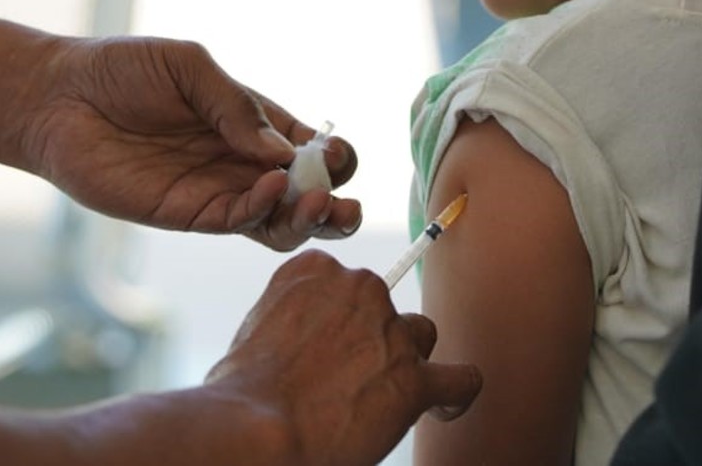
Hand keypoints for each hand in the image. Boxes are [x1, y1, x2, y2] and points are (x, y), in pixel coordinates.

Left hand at [16, 36, 362, 249]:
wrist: (58, 97)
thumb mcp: (188, 67)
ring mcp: (217, 192)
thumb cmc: (123, 71)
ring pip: (279, 222)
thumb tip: (282, 150)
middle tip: (343, 204)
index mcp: (255, 124)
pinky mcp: (185, 213)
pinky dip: (259, 211)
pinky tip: (266, 188)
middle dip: (336, 204)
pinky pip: (235, 223)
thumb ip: (235, 105)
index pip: (312, 152)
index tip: (332, 152)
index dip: (334, 157)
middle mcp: (243, 163)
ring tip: (320, 205)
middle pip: (307, 197)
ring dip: (307, 220)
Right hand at [205, 250, 482, 465]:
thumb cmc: (240, 395)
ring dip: (407, 363)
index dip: (339, 321)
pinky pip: (461, 379)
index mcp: (315, 269)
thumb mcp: (255, 331)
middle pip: (384, 309)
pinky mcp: (414, 379)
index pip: (345, 285)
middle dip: (371, 342)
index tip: (324, 350)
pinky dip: (455, 394)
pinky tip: (441, 407)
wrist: (255, 432)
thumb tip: (306, 345)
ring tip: (380, 400)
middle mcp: (359, 288)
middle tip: (341, 383)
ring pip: (421, 336)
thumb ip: (291, 319)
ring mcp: (391, 332)